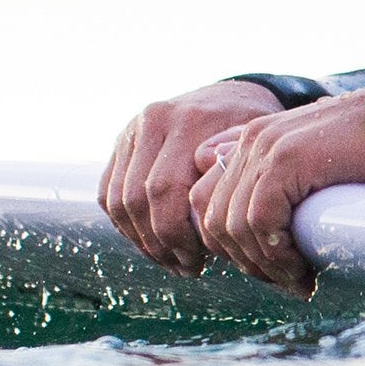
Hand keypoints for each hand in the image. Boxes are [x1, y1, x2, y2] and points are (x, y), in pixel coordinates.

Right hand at [99, 78, 284, 273]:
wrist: (232, 98)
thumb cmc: (253, 134)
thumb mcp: (256, 151)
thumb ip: (234, 181)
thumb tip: (211, 224)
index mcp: (188, 120)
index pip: (166, 190)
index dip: (178, 235)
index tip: (202, 261)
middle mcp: (153, 120)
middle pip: (137, 199)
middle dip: (160, 243)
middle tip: (187, 267)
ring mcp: (132, 129)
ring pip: (117, 200)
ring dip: (141, 240)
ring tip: (171, 261)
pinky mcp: (120, 143)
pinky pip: (108, 194)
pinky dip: (126, 225)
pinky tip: (153, 245)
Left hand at [190, 91, 364, 295]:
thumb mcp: (314, 162)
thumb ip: (277, 176)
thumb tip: (252, 215)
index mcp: (251, 140)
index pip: (205, 200)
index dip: (227, 243)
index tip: (264, 265)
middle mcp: (250, 141)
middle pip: (213, 217)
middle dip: (244, 260)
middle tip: (284, 281)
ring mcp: (264, 148)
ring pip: (234, 225)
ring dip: (264, 265)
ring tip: (298, 281)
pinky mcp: (285, 161)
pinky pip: (261, 221)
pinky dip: (277, 253)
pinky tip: (301, 267)